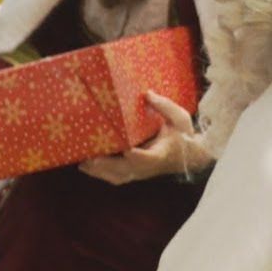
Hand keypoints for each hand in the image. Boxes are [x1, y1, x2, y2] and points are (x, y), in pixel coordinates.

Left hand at [78, 91, 212, 184]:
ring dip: (99, 172)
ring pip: (117, 177)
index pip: (148, 158)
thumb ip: (164, 106)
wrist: (189, 156)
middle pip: (126, 171)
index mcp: (160, 154)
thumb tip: (147, 93)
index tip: (128, 151)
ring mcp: (140, 172)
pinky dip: (100, 174)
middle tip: (90, 158)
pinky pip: (115, 177)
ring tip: (82, 162)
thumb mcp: (179, 118)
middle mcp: (148, 167)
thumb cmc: (183, 135)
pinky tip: (86, 166)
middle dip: (107, 165)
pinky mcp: (134, 173)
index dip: (138, 156)